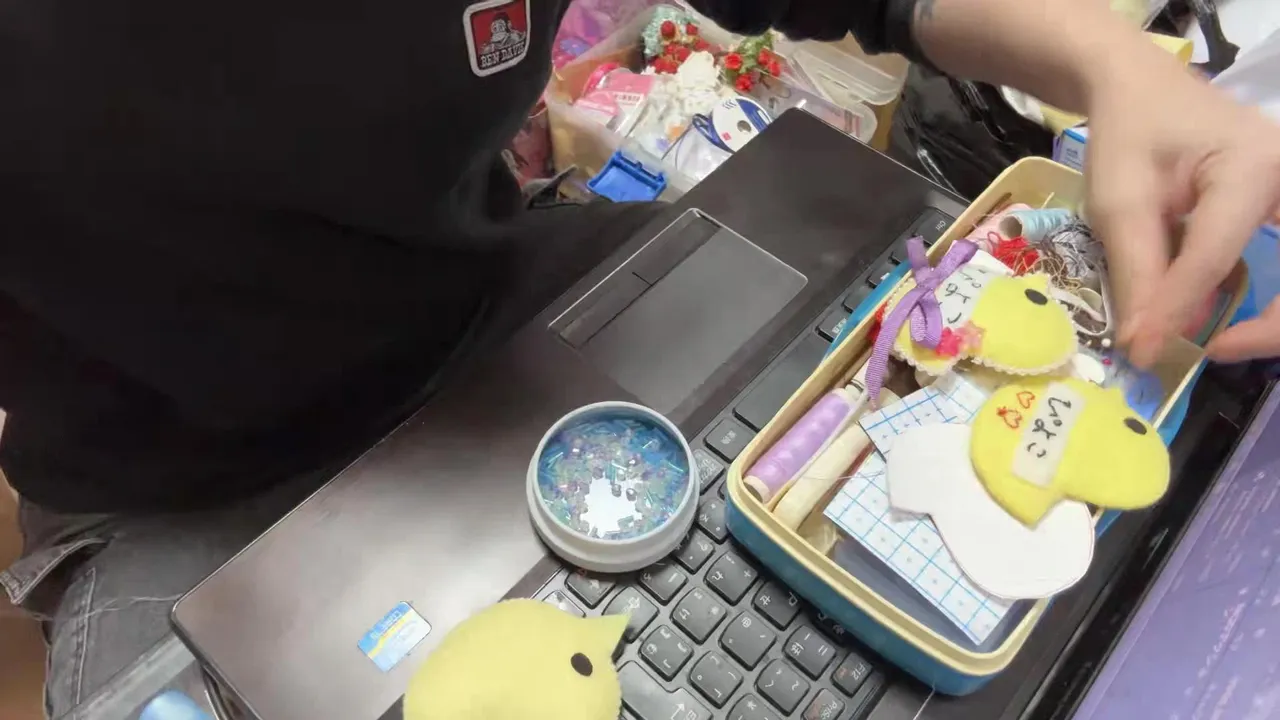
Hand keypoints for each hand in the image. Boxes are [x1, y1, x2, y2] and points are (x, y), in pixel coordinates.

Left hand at [1083, 56, 1279, 366]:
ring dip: (1273, 316)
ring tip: (1226, 340)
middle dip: (1272, 325)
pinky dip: (1270, 299)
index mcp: (1253, 167)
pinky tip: (1231, 313)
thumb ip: (1137, 274)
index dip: (1177, 310)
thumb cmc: (1129, 135)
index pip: (1215, 258)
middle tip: (1220, 349)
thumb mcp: (1120, 203)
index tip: (1145, 351)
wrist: (1144, 91)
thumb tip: (1143, 346)